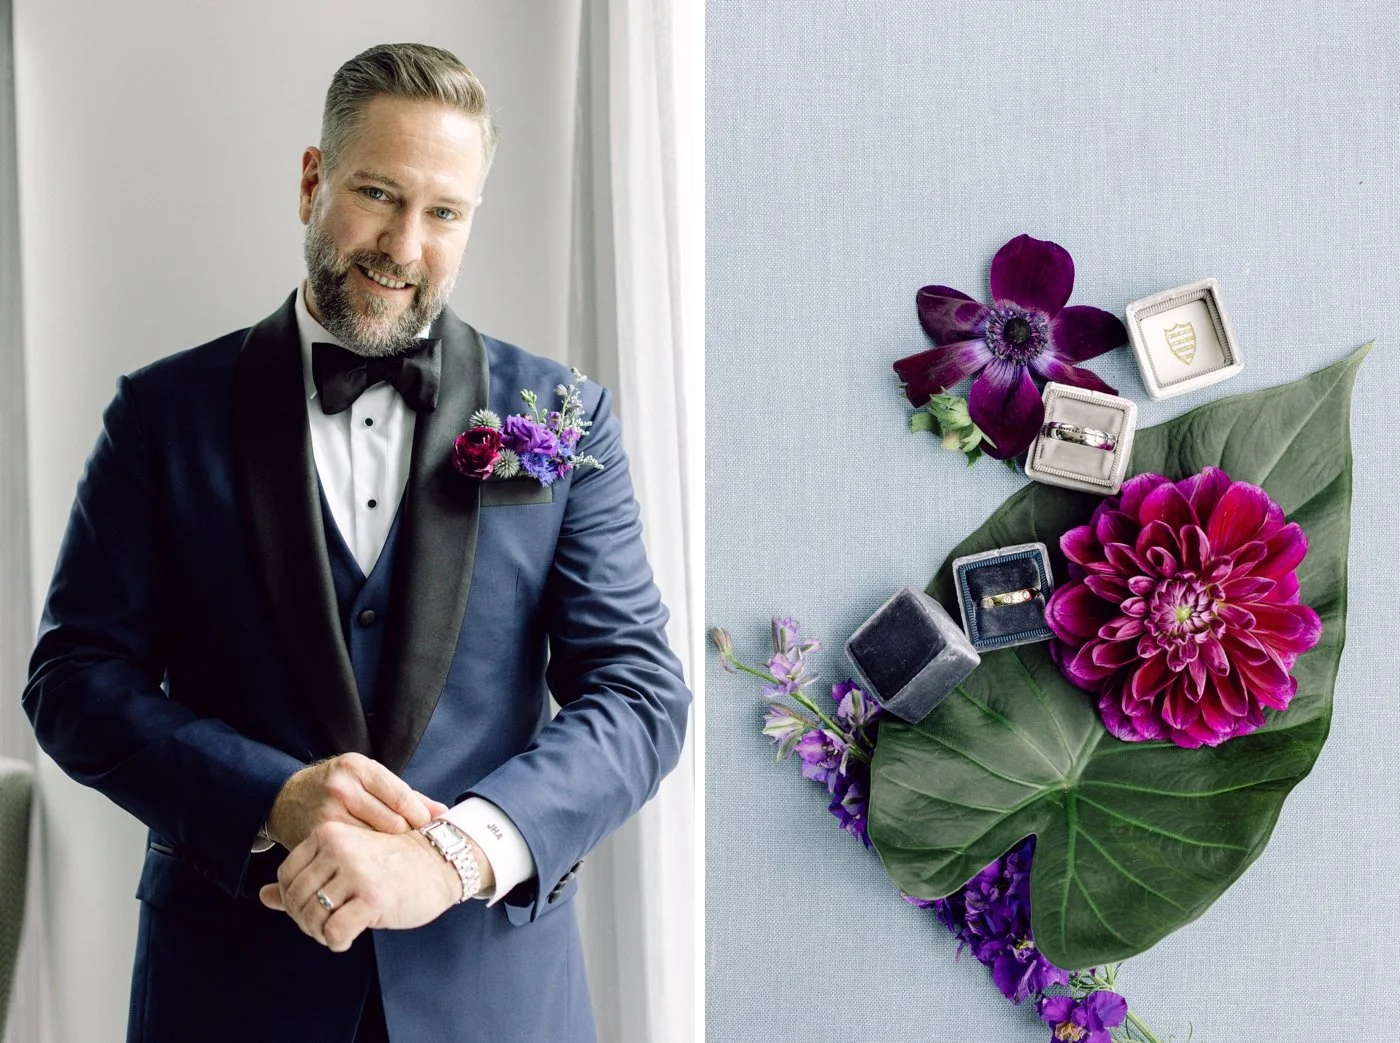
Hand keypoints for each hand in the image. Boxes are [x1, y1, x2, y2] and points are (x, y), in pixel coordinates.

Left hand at [257, 821, 490, 950]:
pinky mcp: (373, 898)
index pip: (286, 876)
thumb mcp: (346, 861)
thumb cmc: (392, 863)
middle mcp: (339, 848)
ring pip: (311, 917)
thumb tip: (262, 897)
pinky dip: (337, 941)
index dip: (293, 900)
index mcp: (329, 834)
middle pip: (296, 899)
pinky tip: (350, 937)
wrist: (440, 862)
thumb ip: (306, 878)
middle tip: (328, 924)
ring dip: (321, 933)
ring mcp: (356, 872)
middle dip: (306, 920)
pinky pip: (334, 932)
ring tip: (339, 930)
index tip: (316, 908)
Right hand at [265, 753, 447, 849]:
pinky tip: (371, 862)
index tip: (425, 828)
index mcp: (359, 768)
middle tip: (409, 844)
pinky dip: (365, 859)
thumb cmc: (338, 787)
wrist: (286, 798)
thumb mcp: (368, 780)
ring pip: (375, 842)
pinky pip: (353, 853)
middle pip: (392, 823)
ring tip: (392, 855)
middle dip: (405, 836)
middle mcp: (342, 789)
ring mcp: (326, 814)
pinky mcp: (315, 839)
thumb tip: (445, 813)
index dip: (420, 817)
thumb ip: (407, 795)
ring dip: (387, 851)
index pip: (403, 798)